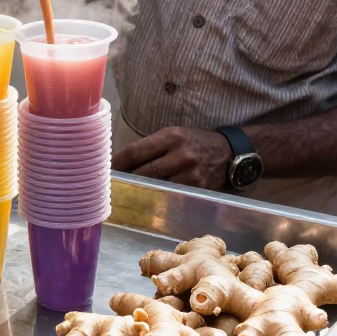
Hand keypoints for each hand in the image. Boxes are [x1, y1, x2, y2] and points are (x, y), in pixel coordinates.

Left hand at [112, 127, 232, 189]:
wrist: (229, 152)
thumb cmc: (194, 142)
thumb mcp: (173, 135)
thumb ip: (151, 147)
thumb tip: (122, 164)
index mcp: (171, 137)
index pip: (136, 152)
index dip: (118, 163)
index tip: (107, 170)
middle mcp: (181, 155)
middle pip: (143, 173)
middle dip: (127, 181)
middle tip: (113, 187)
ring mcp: (190, 175)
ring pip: (156, 188)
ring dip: (140, 193)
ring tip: (127, 195)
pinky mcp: (197, 190)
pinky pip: (171, 197)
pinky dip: (158, 199)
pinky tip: (149, 201)